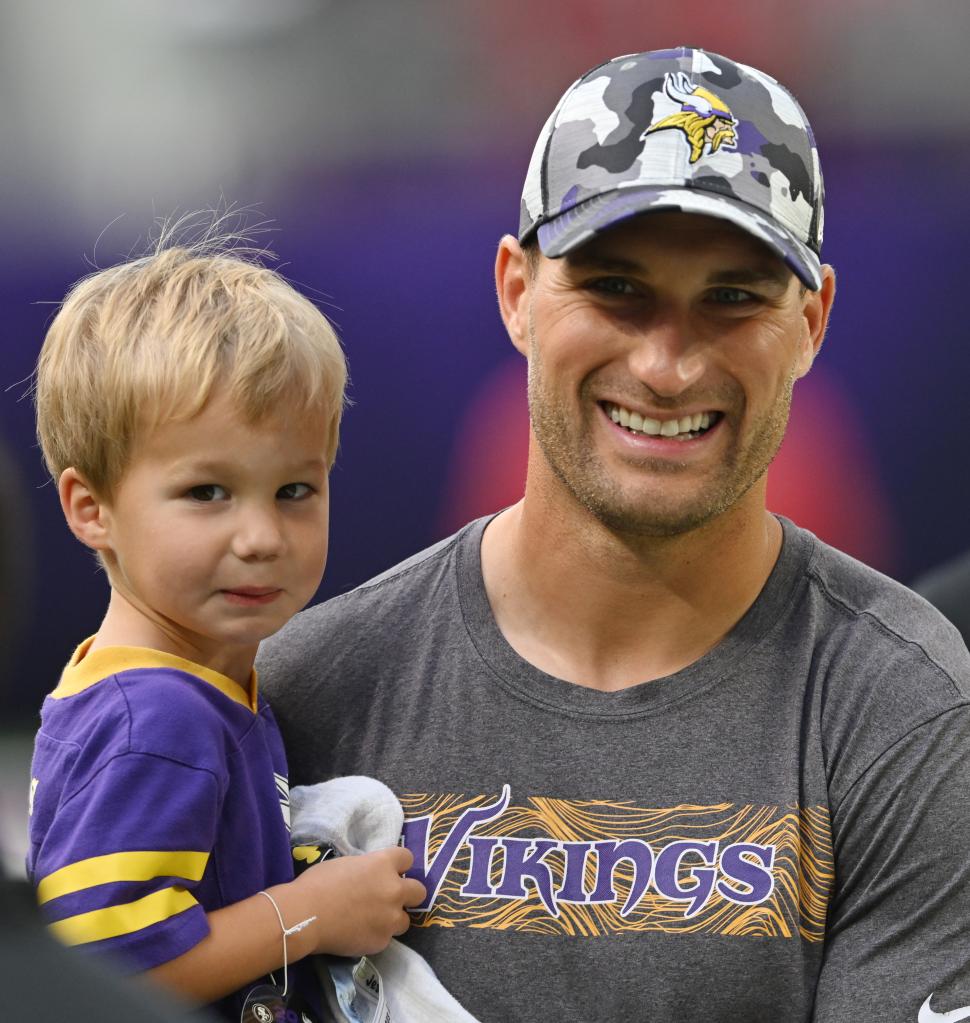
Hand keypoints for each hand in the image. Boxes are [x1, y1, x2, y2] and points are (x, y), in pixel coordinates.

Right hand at [290, 847, 426, 957]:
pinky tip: (358, 934)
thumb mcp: (347, 864)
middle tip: (390, 899)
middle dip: (407, 894)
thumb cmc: (318, 883)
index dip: (399, 865)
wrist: (304, 916)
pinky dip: (375, 936)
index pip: (407, 858)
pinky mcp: (381, 942)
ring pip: (405, 920)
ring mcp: (390, 918)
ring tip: (372, 921)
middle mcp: (394, 890)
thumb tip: (371, 876)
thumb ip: (368, 869)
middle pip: (419, 891)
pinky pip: (386, 938)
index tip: (391, 872)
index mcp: (383, 864)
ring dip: (392, 919)